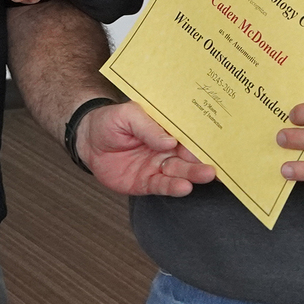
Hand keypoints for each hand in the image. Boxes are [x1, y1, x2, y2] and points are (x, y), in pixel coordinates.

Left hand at [77, 101, 215, 196]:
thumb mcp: (127, 115)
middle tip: (215, 162)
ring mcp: (157, 165)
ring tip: (207, 175)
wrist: (87, 141)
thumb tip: (170, 141)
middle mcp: (166, 147)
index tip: (215, 141)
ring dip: (193, 174)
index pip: (186, 132)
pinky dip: (174, 187)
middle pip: (187, 154)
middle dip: (201, 158)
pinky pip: (162, 186)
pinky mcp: (146, 182)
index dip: (200, 137)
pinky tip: (184, 188)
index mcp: (164, 127)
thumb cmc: (108, 121)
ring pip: (179, 171)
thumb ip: (147, 127)